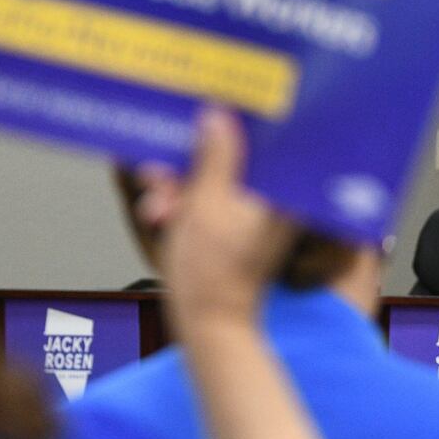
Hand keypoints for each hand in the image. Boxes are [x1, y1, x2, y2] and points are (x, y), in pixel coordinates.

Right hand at [134, 108, 298, 325]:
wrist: (208, 325)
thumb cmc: (212, 274)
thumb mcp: (205, 205)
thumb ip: (214, 158)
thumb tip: (218, 118)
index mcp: (280, 192)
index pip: (264, 142)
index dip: (233, 125)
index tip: (206, 114)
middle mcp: (276, 201)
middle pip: (234, 160)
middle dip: (190, 165)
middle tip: (160, 174)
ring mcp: (257, 216)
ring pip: (216, 180)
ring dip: (181, 187)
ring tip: (158, 206)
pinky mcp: (240, 228)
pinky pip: (213, 202)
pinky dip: (188, 205)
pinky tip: (162, 214)